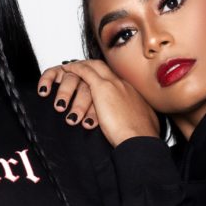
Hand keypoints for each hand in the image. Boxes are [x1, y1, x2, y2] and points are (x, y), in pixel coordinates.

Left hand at [36, 58, 161, 146]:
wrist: (140, 139)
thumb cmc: (138, 138)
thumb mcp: (137, 126)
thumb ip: (131, 122)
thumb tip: (130, 127)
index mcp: (131, 94)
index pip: (114, 79)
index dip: (102, 76)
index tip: (93, 79)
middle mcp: (123, 85)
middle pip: (104, 67)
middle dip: (90, 66)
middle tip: (78, 67)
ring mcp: (114, 84)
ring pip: (94, 66)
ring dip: (81, 66)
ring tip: (69, 67)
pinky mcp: (102, 88)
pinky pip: (85, 71)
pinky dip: (75, 69)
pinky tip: (66, 70)